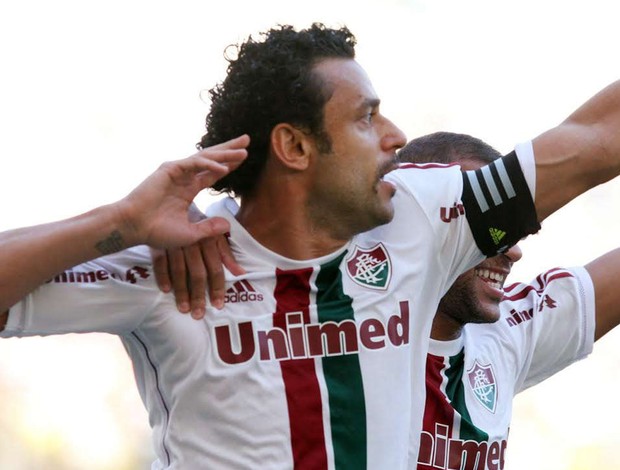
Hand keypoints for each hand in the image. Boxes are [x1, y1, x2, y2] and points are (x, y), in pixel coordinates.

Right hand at [118, 135, 248, 248]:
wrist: (135, 228)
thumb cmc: (157, 232)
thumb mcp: (190, 234)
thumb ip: (209, 229)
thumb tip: (227, 225)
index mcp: (188, 189)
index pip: (212, 174)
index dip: (228, 165)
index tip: (243, 158)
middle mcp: (183, 178)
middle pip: (212, 159)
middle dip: (230, 150)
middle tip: (247, 140)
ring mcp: (177, 172)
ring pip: (205, 158)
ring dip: (225, 154)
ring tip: (243, 150)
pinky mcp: (169, 170)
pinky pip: (194, 164)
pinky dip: (209, 165)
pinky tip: (224, 168)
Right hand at [152, 233, 244, 318]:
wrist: (174, 208)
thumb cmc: (200, 226)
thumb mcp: (216, 238)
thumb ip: (227, 256)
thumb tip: (241, 273)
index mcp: (209, 242)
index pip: (215, 269)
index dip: (217, 288)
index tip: (218, 305)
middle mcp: (193, 245)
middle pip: (197, 274)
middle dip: (198, 296)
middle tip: (198, 314)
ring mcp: (175, 245)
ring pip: (179, 271)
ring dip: (181, 292)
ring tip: (184, 309)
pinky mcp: (158, 245)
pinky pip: (160, 262)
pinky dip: (163, 276)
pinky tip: (166, 290)